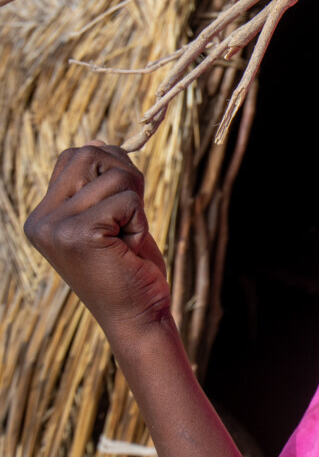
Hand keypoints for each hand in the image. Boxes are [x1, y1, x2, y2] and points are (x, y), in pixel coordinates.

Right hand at [23, 143, 171, 339]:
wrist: (139, 315)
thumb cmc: (131, 266)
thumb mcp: (115, 216)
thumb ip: (101, 181)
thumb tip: (97, 141)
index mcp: (43, 214)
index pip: (77, 155)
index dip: (112, 168)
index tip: (120, 208)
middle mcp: (40, 220)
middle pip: (92, 154)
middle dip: (127, 178)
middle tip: (128, 220)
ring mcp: (54, 227)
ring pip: (116, 175)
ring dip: (136, 204)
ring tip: (126, 238)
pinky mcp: (76, 234)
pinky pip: (127, 199)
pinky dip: (140, 220)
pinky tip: (129, 248)